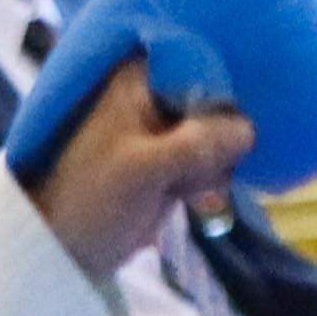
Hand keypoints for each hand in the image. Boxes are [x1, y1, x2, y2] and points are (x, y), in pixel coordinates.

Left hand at [27, 56, 260, 276]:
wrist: (67, 249)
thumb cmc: (90, 200)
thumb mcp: (143, 170)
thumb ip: (196, 146)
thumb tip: (249, 129)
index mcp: (140, 79)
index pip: (204, 66)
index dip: (229, 90)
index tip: (240, 120)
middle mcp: (158, 95)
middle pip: (220, 99)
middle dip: (225, 134)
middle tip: (201, 167)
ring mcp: (170, 129)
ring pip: (222, 133)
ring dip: (219, 162)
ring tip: (186, 187)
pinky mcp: (178, 162)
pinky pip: (215, 159)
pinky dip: (214, 177)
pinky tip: (192, 196)